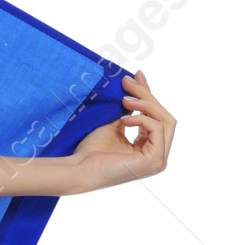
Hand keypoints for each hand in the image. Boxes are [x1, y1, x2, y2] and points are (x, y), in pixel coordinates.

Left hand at [67, 69, 176, 191]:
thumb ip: (129, 109)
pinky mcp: (154, 160)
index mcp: (148, 147)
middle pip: (164, 117)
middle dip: (147, 96)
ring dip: (145, 105)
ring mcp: (158, 159)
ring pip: (166, 121)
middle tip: (128, 82)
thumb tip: (136, 83)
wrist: (79, 168)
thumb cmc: (91, 150)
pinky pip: (158, 130)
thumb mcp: (113, 123)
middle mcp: (157, 153)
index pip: (156, 117)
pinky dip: (142, 119)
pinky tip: (124, 118)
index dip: (148, 95)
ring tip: (124, 100)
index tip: (136, 76)